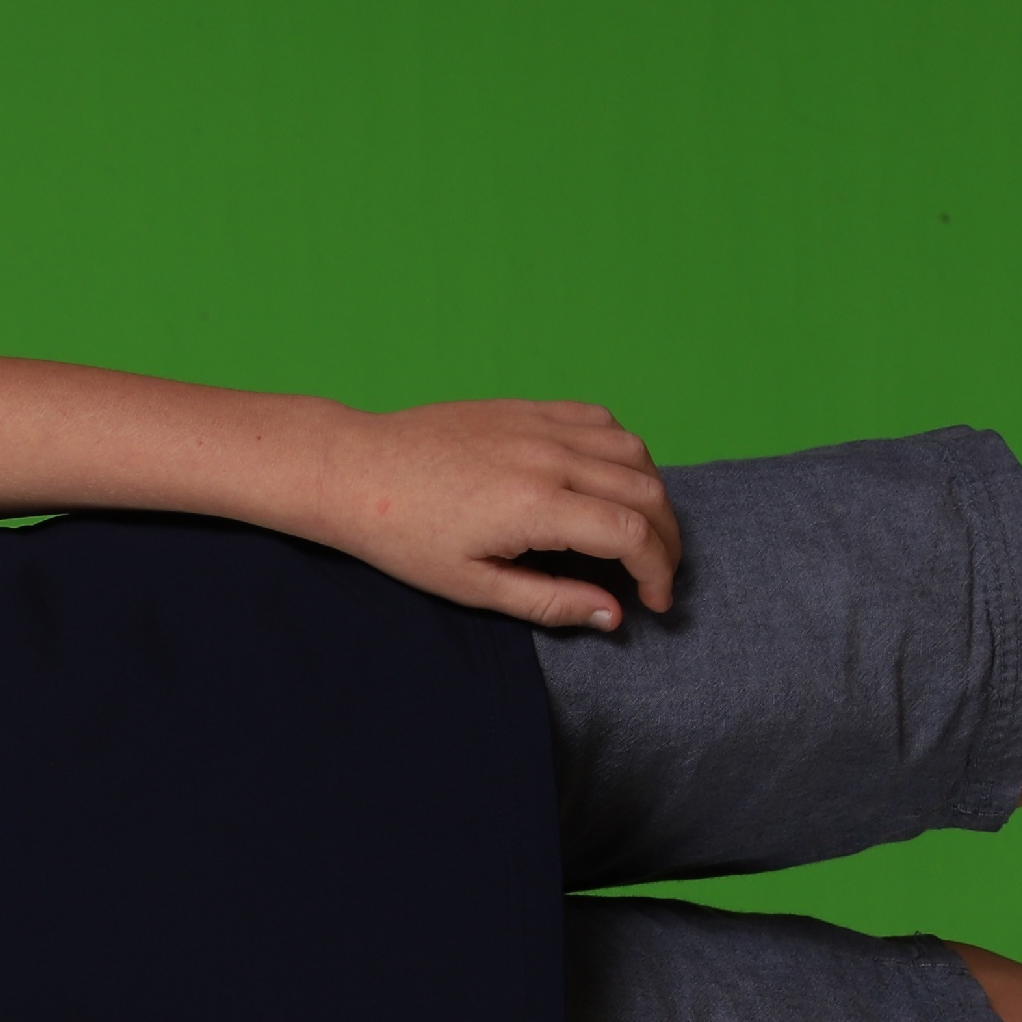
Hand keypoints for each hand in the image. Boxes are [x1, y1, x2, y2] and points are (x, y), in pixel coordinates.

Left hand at [306, 400, 677, 628]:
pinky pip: (598, 419)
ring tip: (641, 530)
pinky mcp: (525, 408)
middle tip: (658, 573)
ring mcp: (538, 425)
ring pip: (632, 449)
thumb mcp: (473, 586)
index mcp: (535, 505)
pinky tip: (611, 478)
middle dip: (666, 538)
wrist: (355, 471)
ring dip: (651, 491)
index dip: (658, 571)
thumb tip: (612, 614)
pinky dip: (621, 448)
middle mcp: (547, 456)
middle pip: (646, 491)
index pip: (631, 534)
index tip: (654, 601)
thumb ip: (550, 602)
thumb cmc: (403, 535)